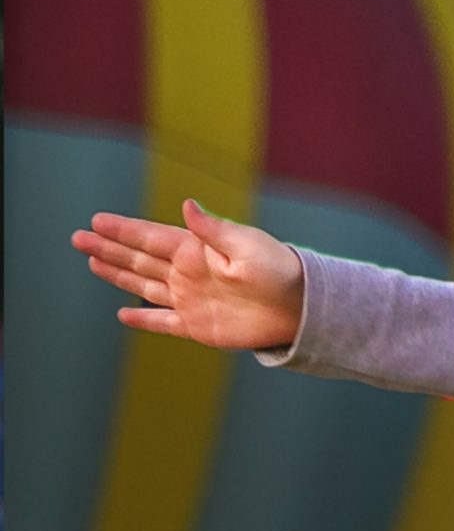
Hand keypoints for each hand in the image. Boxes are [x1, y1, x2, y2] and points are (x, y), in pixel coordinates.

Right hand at [72, 200, 304, 350]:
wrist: (298, 306)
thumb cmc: (277, 269)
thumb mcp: (246, 245)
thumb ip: (212, 230)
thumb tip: (186, 205)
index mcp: (196, 250)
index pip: (150, 237)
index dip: (122, 231)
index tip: (96, 221)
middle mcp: (188, 272)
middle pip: (138, 259)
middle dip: (108, 249)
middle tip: (78, 238)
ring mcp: (190, 298)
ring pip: (144, 285)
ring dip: (118, 275)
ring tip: (93, 263)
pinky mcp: (197, 325)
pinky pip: (162, 322)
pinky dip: (143, 320)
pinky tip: (123, 314)